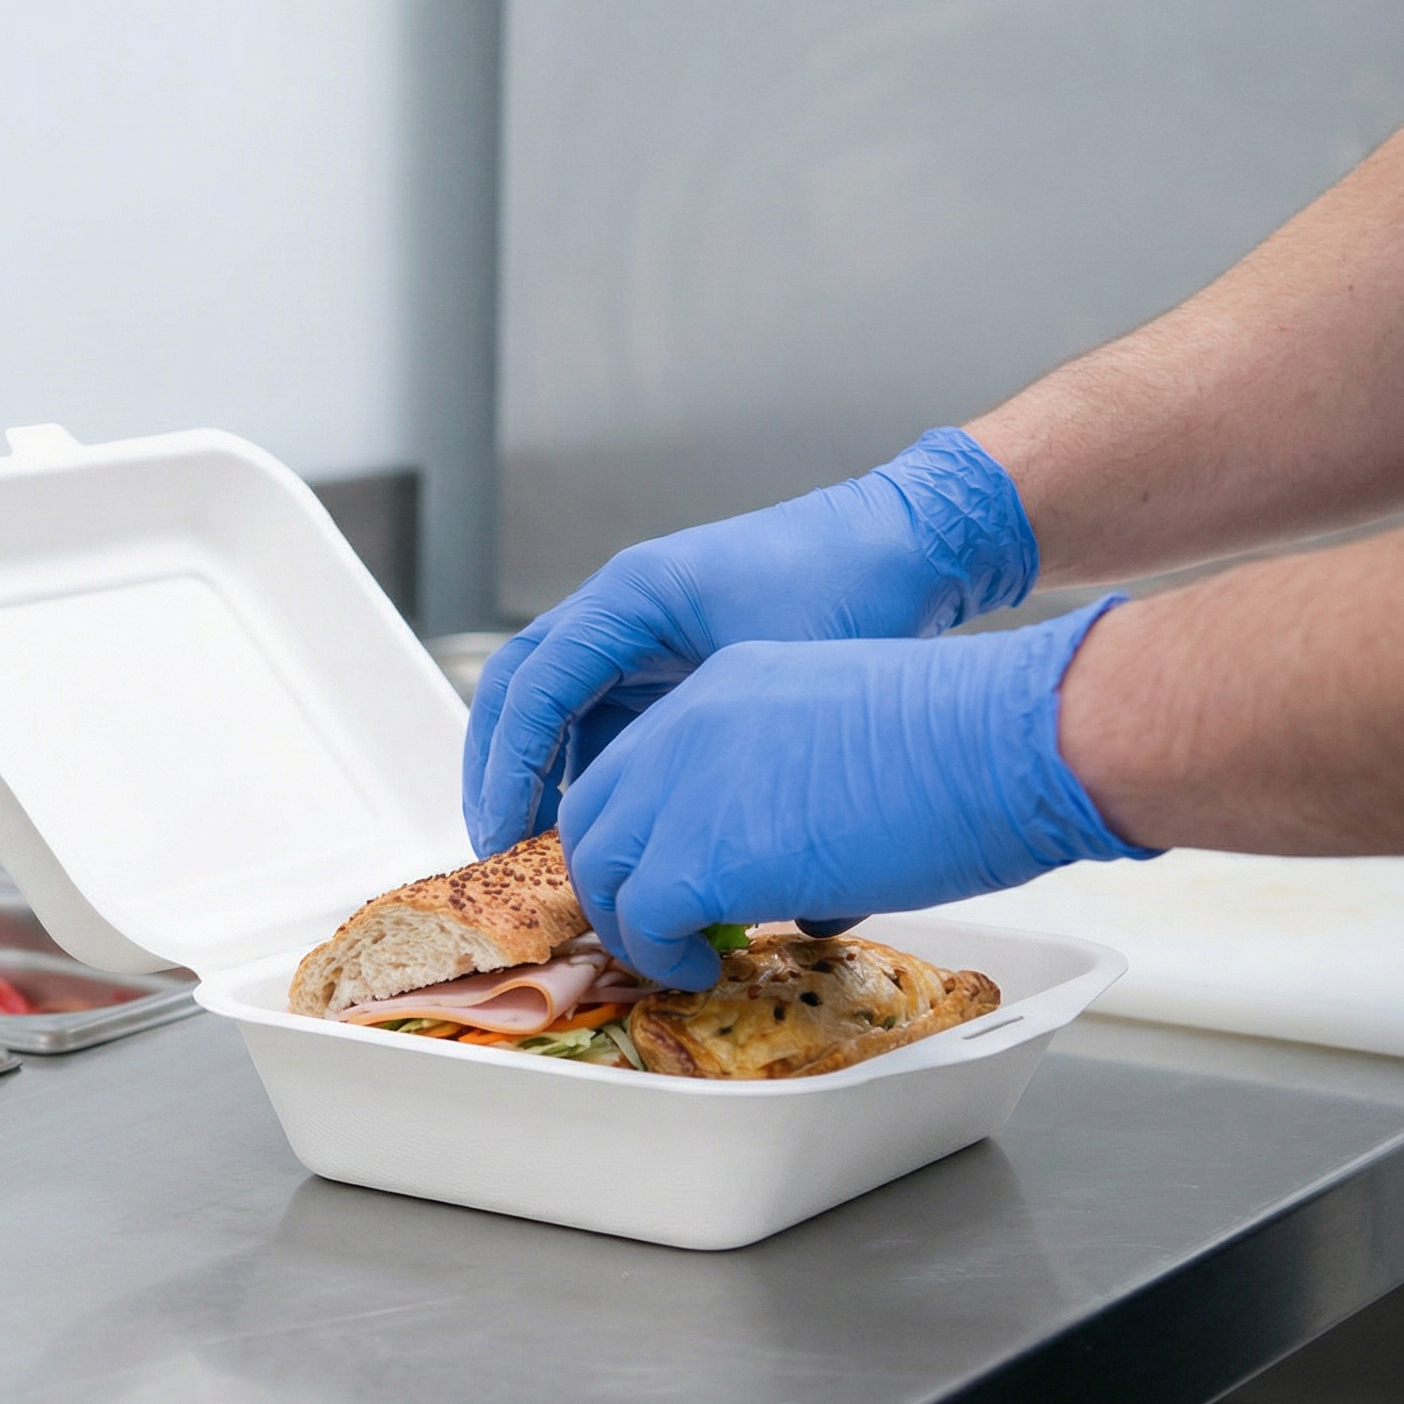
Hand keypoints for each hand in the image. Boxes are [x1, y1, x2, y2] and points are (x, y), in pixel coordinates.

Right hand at [464, 428, 1038, 856]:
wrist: (907, 544)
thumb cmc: (853, 585)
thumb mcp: (785, 672)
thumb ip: (736, 757)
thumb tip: (708, 859)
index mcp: (632, 595)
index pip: (535, 683)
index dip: (510, 765)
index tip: (502, 834)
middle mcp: (620, 611)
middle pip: (518, 690)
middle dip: (496, 771)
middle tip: (495, 849)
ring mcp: (638, 636)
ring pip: (552, 708)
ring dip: (534, 775)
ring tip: (536, 853)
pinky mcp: (664, 662)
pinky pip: (599, 720)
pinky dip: (586, 772)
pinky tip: (605, 830)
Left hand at [556, 600, 1156, 990]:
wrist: (1009, 738)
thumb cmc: (971, 744)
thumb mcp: (853, 753)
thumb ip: (799, 806)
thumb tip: (800, 899)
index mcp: (722, 689)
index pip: (636, 764)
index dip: (640, 829)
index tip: (661, 873)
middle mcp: (685, 727)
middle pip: (594, 813)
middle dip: (612, 877)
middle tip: (652, 924)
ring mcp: (684, 788)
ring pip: (602, 868)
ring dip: (631, 923)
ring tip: (680, 955)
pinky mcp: (701, 856)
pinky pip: (642, 922)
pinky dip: (660, 955)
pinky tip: (701, 968)